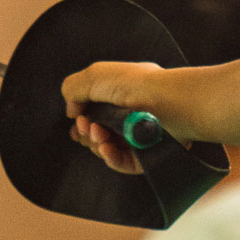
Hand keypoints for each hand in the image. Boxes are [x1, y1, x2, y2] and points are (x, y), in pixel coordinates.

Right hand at [62, 58, 171, 174]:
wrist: (169, 102)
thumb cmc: (136, 85)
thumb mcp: (94, 76)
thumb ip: (73, 89)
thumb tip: (71, 110)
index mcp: (119, 95)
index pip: (92, 113)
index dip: (80, 119)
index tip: (77, 119)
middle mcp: (129, 116)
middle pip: (96, 133)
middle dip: (86, 131)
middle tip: (88, 126)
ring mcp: (137, 136)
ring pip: (106, 149)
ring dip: (96, 143)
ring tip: (99, 134)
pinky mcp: (146, 155)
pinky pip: (122, 162)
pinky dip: (110, 158)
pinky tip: (106, 149)